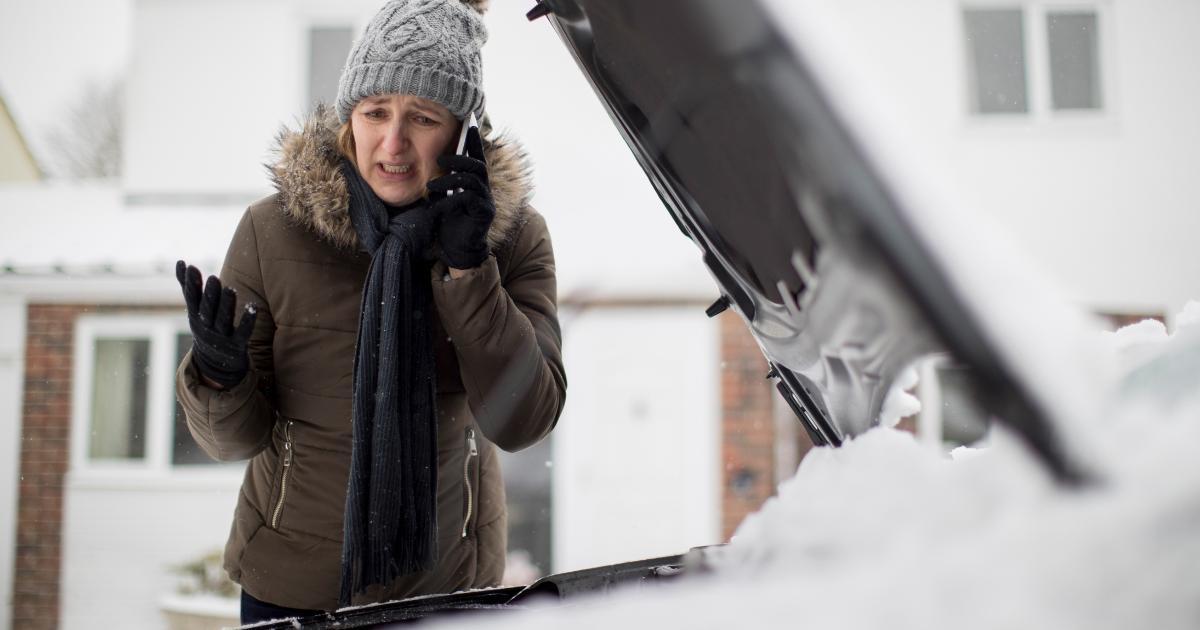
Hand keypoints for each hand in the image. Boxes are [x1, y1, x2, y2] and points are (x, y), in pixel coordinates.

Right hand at [176, 260, 257, 388]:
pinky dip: (247, 321)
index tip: (191, 267)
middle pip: (207, 309)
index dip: (190, 284)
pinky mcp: (237, 345)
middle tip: (213, 278)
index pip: (191, 298)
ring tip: (229, 289)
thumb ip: (188, 286)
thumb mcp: (194, 309)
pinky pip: (243, 333)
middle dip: (209, 294)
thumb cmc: (206, 327)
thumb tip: (180, 262)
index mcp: (196, 315)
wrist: (215, 363)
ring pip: (223, 320)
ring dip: (226, 305)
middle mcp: (206, 326)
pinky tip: (252, 307)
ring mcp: (221, 336)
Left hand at [427, 126, 494, 269]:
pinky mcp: (484, 213)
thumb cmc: (450, 222)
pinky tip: (437, 206)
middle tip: (440, 158)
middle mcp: (484, 188)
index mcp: (476, 182)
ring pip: (471, 180)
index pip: (477, 157)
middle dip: (459, 158)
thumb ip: (445, 182)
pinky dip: (451, 200)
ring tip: (431, 185)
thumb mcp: (444, 197)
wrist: (457, 249)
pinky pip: (469, 199)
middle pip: (477, 165)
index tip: (470, 124)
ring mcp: (486, 200)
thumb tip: (437, 165)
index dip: (474, 141)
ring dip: (449, 179)